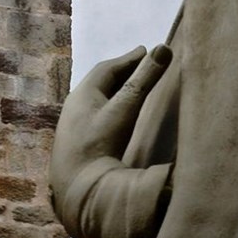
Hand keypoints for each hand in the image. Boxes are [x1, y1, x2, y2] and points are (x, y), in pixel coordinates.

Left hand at [50, 43, 171, 237]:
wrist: (76, 189)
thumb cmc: (100, 143)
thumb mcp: (124, 109)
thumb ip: (144, 80)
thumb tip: (164, 48)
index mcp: (83, 93)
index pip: (107, 68)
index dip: (128, 60)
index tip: (145, 51)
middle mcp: (74, 106)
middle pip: (100, 83)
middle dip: (121, 73)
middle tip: (140, 65)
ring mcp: (73, 127)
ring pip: (96, 101)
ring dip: (114, 92)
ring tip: (131, 89)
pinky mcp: (77, 146)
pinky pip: (94, 118)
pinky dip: (109, 110)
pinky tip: (116, 120)